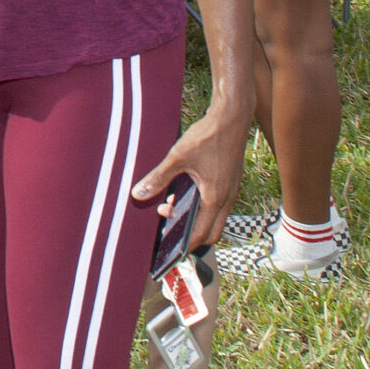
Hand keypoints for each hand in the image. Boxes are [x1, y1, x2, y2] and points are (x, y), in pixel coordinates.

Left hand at [132, 103, 248, 249]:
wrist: (232, 118)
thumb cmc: (207, 137)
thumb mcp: (177, 157)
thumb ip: (158, 178)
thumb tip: (137, 194)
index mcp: (215, 198)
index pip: (201, 235)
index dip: (184, 246)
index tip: (168, 250)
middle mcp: (227, 199)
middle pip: (211, 233)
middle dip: (191, 238)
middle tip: (168, 231)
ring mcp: (231, 191)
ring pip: (215, 219)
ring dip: (196, 220)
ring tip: (170, 209)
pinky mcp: (231, 182)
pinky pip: (218, 205)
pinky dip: (202, 208)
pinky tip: (183, 194)